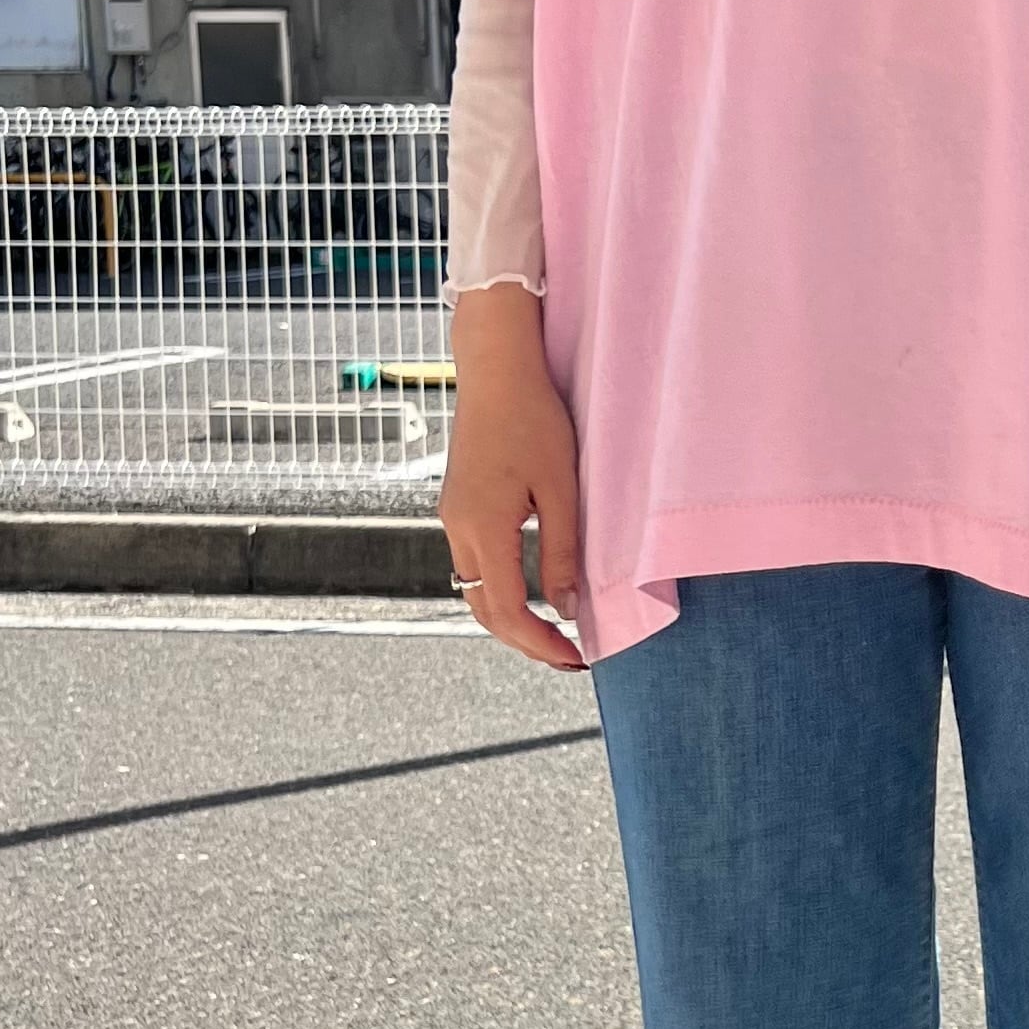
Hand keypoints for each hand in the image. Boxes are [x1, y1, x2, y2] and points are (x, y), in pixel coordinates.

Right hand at [439, 284, 584, 670]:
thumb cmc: (535, 420)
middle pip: (484, 610)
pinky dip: (501, 591)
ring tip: (553, 634)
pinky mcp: (458, 505)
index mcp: (484, 527)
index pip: (507, 611)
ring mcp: (453, 517)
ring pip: (475, 590)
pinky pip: (474, 564)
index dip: (539, 643)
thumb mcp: (561, 489)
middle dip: (525, 641)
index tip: (575, 657)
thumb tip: (565, 608)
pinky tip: (531, 592)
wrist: (496, 370)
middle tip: (569, 658)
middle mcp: (458, 528)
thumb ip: (562, 551)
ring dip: (511, 620)